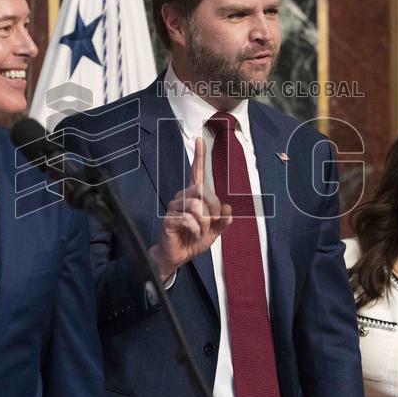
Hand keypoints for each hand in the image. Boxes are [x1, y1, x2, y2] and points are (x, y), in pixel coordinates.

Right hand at [149, 137, 231, 280]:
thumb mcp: (214, 232)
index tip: (199, 140)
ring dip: (204, 223)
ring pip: (196, 206)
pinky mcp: (168, 219)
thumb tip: (229, 209)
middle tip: (213, 222)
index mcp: (194, 197)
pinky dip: (196, 230)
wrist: (177, 256)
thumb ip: (223, 221)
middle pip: (202, 189)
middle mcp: (183, 197)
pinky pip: (189, 219)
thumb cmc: (193, 241)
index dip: (199, 156)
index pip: (197, 173)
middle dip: (213, 207)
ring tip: (200, 232)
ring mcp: (174, 207)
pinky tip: (192, 234)